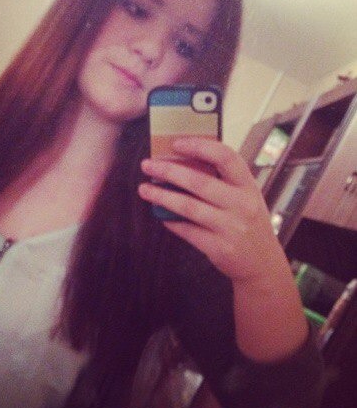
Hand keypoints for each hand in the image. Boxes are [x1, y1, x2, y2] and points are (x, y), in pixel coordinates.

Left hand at [138, 136, 288, 285]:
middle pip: (200, 182)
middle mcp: (242, 205)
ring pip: (189, 207)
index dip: (200, 147)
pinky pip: (188, 231)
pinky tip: (160, 215)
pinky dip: (171, 222)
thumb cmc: (249, 224)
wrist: (263, 263)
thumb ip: (223, 183)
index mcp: (248, 186)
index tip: (176, 143)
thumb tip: (182, 164)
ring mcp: (231, 228)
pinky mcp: (220, 248)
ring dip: (162, 196)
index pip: (226, 157)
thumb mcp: (245, 198)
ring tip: (144, 189)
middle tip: (148, 165)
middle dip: (169, 171)